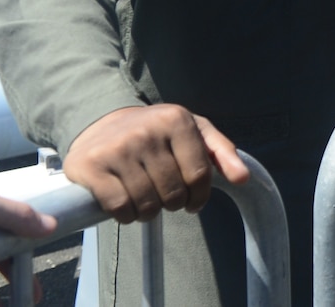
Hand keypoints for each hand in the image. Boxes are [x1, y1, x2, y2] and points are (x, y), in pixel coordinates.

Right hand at [64, 105, 248, 223]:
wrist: (101, 121)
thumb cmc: (156, 132)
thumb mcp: (193, 130)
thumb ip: (221, 152)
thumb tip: (243, 178)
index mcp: (176, 120)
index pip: (200, 175)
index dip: (200, 197)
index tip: (193, 203)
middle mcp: (146, 132)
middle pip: (173, 193)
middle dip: (173, 204)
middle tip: (165, 197)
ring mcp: (117, 149)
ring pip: (147, 204)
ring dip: (149, 212)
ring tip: (146, 201)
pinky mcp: (91, 166)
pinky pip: (119, 207)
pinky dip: (126, 215)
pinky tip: (126, 205)